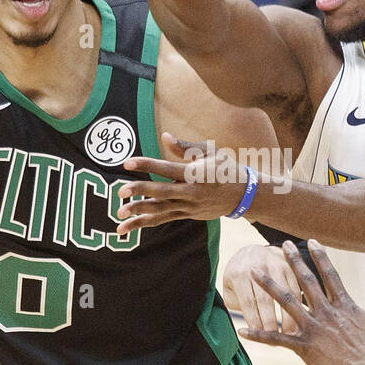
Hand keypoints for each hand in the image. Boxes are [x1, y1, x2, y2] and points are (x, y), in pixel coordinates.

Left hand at [117, 133, 253, 230]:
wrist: (244, 196)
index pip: (167, 169)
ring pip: (161, 211)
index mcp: (196, 174)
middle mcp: (191, 192)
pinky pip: (163, 219)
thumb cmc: (226, 169)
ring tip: (119, 213)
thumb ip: (185, 148)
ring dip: (139, 213)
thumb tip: (165, 137)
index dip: (147, 165)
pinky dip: (145, 223)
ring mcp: (189, 207)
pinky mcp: (187, 215)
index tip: (128, 162)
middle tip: (121, 191)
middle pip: (162, 193)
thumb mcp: (210, 153)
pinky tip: (128, 227)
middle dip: (141, 192)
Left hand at [222, 244, 303, 332]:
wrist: (252, 251)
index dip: (254, 321)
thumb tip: (249, 326)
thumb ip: (236, 304)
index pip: (247, 302)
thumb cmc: (238, 277)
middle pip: (265, 299)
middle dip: (270, 321)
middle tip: (275, 340)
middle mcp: (258, 266)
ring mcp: (275, 264)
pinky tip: (300, 320)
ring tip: (291, 333)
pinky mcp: (290, 266)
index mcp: (239, 274)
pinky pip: (296, 288)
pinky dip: (298, 305)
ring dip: (288, 315)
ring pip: (284, 294)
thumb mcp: (230, 288)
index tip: (259, 337)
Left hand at [239, 241, 364, 364]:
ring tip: (253, 272)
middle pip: (305, 281)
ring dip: (269, 286)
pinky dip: (260, 334)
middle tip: (279, 245)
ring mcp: (314, 328)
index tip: (310, 241)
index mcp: (345, 305)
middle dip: (291, 261)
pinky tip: (242, 329)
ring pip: (287, 302)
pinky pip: (278, 339)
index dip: (319, 256)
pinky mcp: (306, 348)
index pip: (329, 274)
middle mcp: (327, 312)